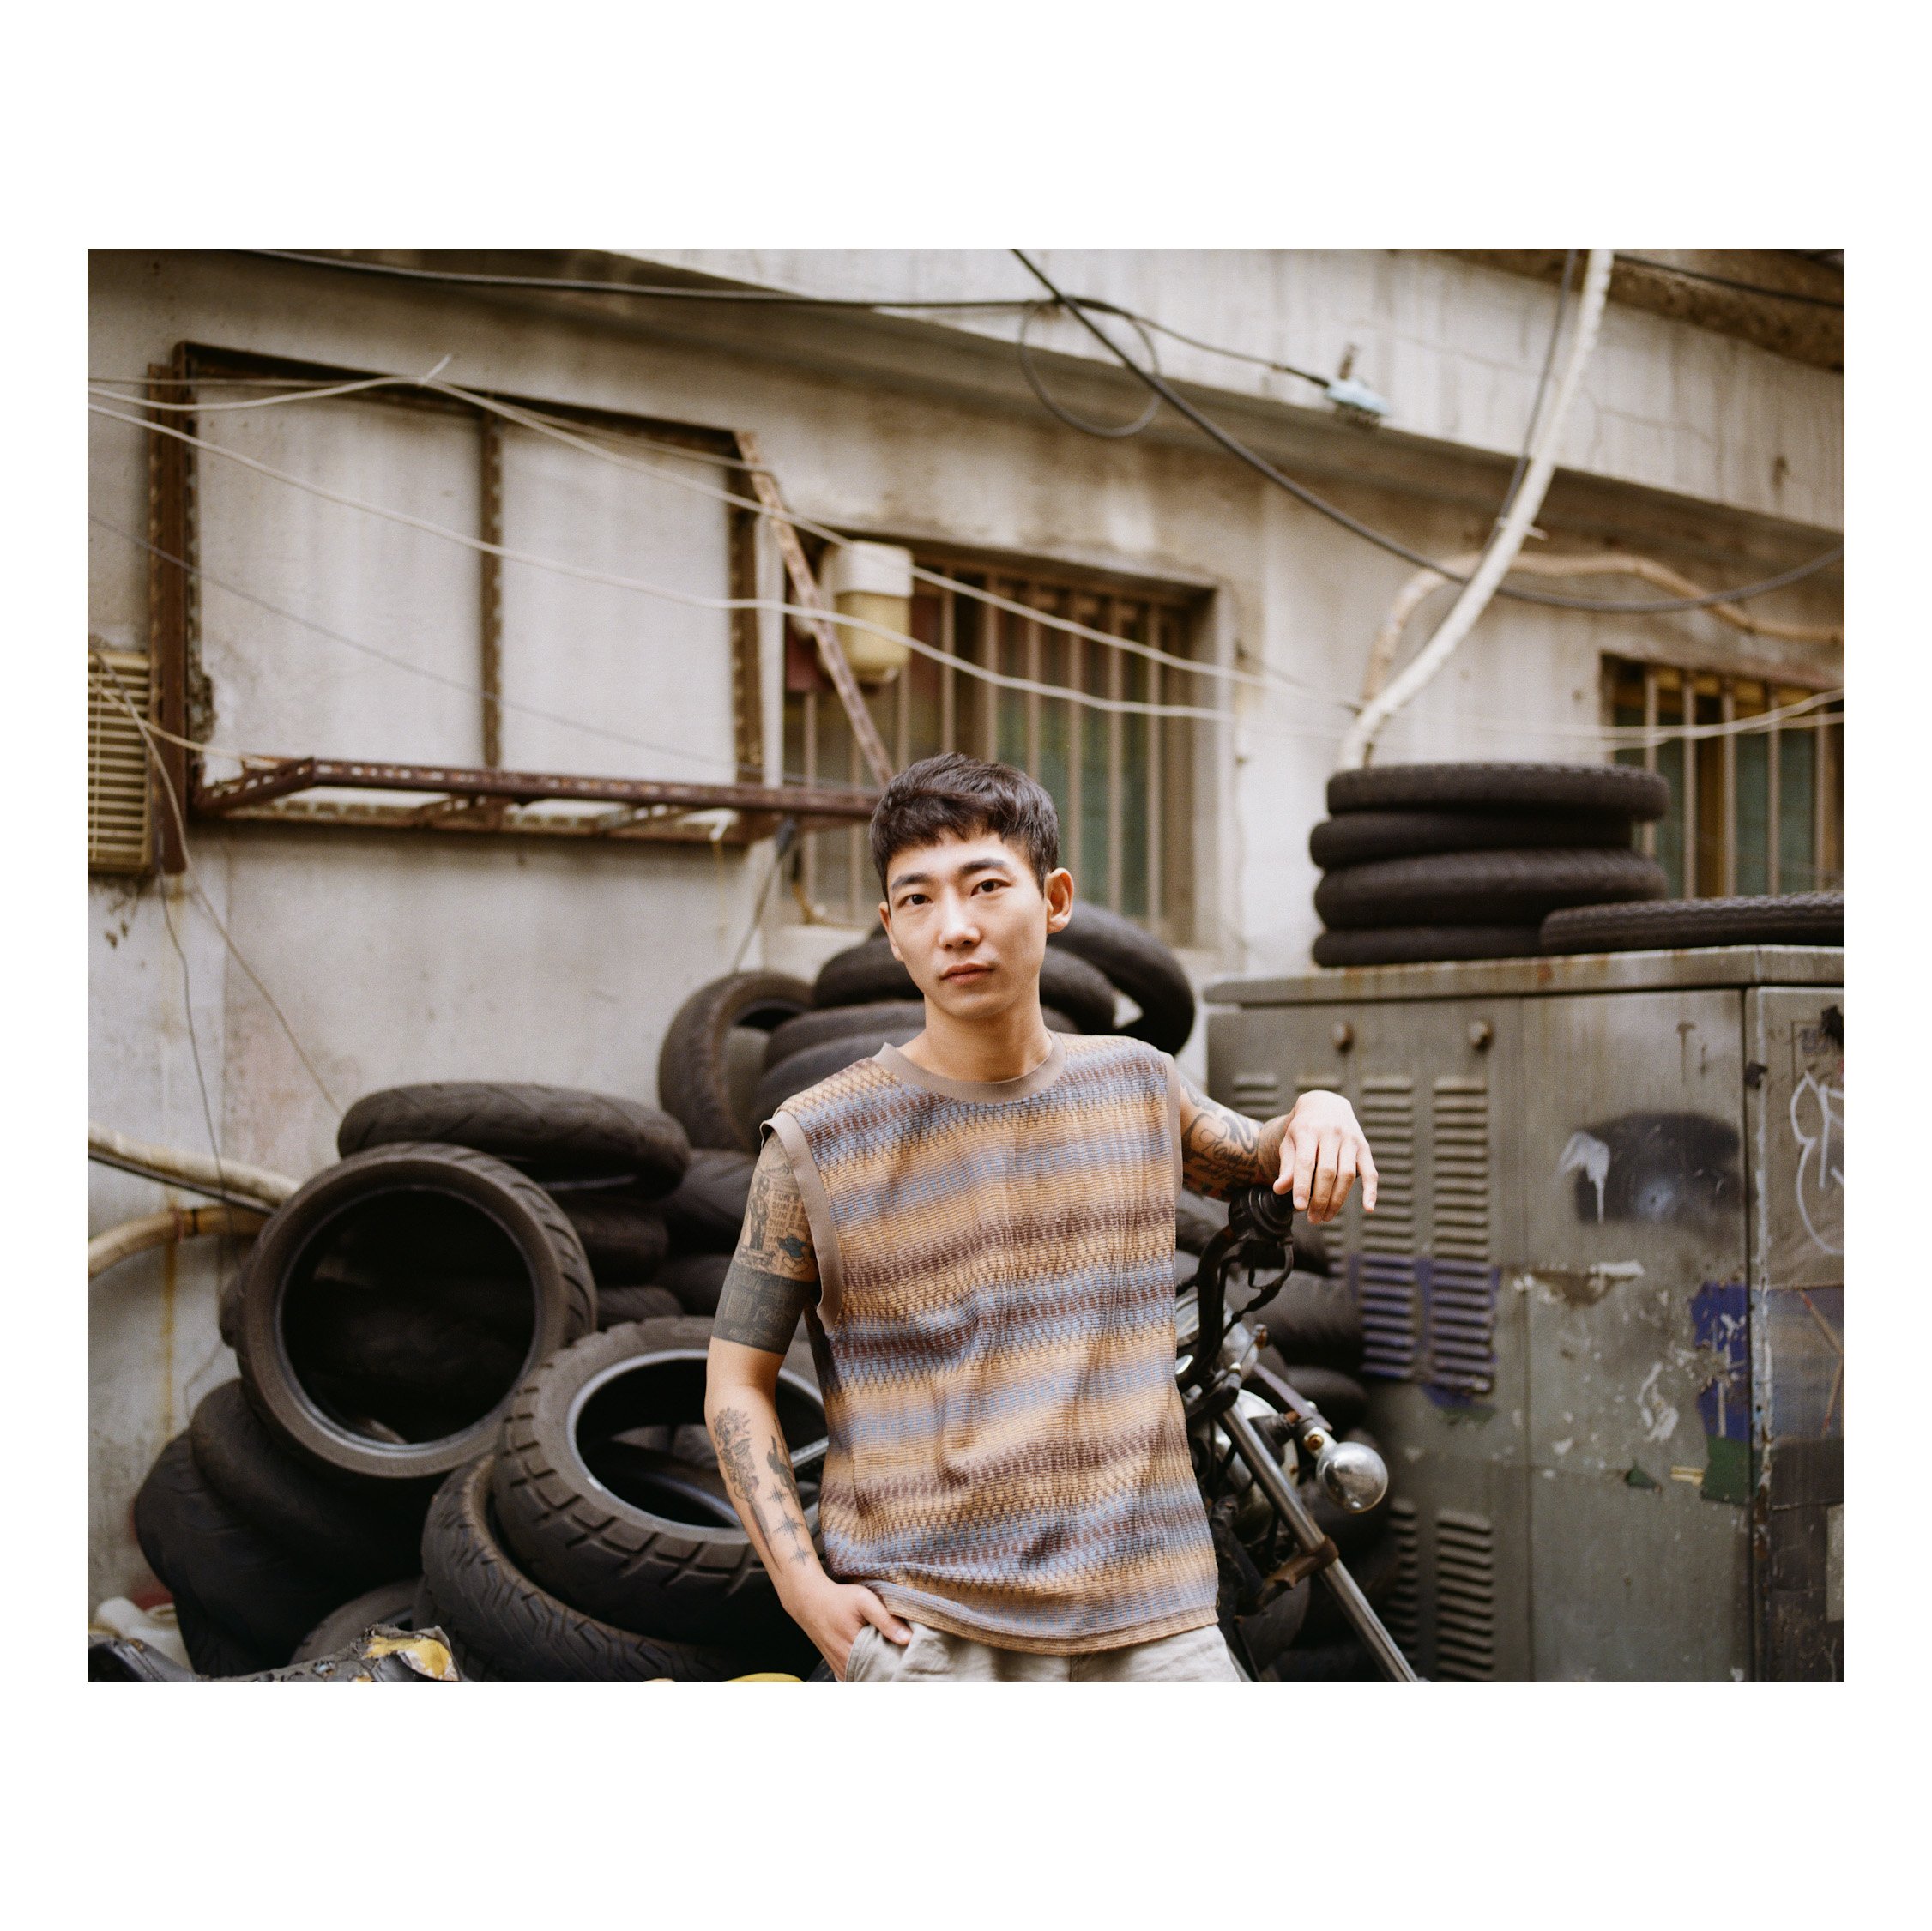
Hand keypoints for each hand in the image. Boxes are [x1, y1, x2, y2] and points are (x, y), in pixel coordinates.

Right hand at [785, 1573, 912, 1679]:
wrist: (809, 1601)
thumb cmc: (838, 1599)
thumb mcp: (864, 1600)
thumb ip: (885, 1619)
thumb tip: (908, 1639)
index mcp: (854, 1650)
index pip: (882, 1671)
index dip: (898, 1669)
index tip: (912, 1663)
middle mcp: (845, 1664)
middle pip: (875, 1679)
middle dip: (891, 1674)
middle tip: (907, 1664)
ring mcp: (840, 1668)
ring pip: (865, 1680)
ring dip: (879, 1676)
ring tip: (895, 1664)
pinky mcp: (836, 1667)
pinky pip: (855, 1679)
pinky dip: (867, 1676)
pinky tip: (878, 1667)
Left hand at [1275, 1090, 1377, 1224]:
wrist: (1326, 1103)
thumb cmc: (1303, 1129)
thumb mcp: (1290, 1142)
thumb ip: (1287, 1166)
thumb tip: (1279, 1189)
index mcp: (1308, 1131)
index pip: (1306, 1162)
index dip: (1302, 1185)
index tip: (1298, 1206)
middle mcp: (1331, 1133)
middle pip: (1328, 1172)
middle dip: (1319, 1199)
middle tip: (1313, 1219)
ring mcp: (1350, 1140)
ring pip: (1347, 1175)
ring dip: (1337, 1200)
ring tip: (1326, 1217)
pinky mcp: (1364, 1147)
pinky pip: (1370, 1171)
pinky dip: (1370, 1190)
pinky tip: (1368, 1208)